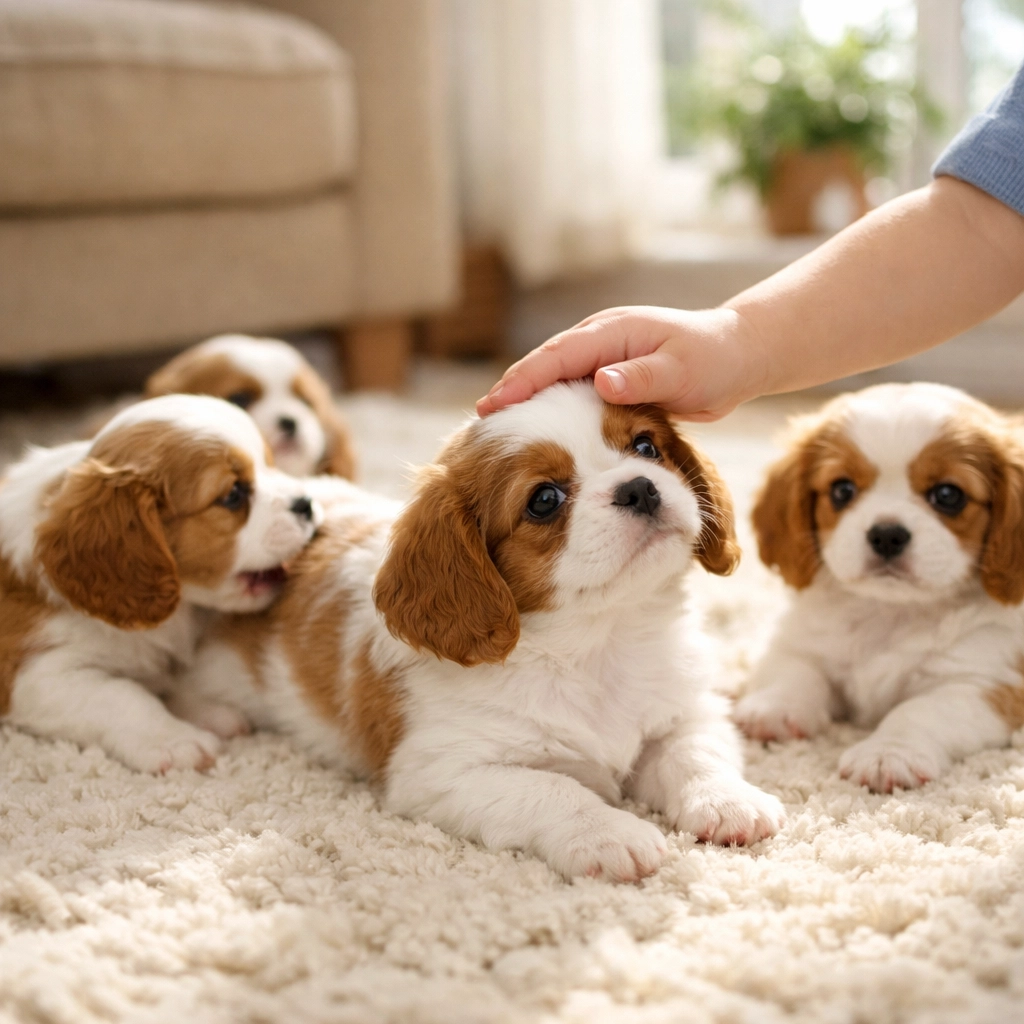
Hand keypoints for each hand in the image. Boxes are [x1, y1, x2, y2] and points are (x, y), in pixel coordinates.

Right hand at [477, 305, 764, 420]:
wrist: (738, 354)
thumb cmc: (715, 360)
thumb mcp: (684, 371)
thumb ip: (643, 377)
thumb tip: (600, 382)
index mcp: (611, 332)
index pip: (554, 358)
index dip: (521, 382)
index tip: (492, 407)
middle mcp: (601, 339)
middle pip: (544, 364)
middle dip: (512, 389)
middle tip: (479, 423)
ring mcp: (603, 354)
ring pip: (553, 375)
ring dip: (526, 397)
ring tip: (496, 427)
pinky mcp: (610, 371)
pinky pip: (570, 388)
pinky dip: (549, 403)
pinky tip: (537, 426)